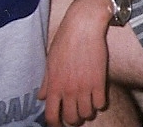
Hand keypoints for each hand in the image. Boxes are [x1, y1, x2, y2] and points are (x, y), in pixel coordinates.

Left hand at [39, 0, 110, 125]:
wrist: (83, 25)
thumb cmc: (65, 39)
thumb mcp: (50, 60)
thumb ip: (46, 81)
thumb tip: (42, 97)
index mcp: (54, 85)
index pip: (52, 116)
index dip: (55, 124)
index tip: (59, 123)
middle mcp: (69, 89)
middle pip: (72, 119)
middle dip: (74, 119)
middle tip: (76, 112)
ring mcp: (85, 87)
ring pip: (88, 114)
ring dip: (88, 111)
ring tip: (87, 102)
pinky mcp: (99, 81)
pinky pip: (101, 104)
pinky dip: (100, 102)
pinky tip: (98, 94)